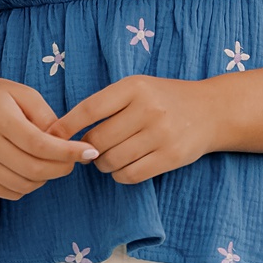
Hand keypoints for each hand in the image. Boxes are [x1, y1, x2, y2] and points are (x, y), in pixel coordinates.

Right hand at [0, 76, 97, 200]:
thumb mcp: (22, 93)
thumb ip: (46, 116)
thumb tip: (66, 142)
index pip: (39, 144)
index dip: (68, 152)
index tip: (90, 152)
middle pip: (33, 169)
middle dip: (62, 168)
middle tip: (76, 159)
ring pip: (23, 185)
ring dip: (47, 178)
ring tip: (53, 161)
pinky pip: (9, 193)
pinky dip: (29, 186)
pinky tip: (33, 169)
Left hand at [49, 76, 223, 184]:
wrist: (212, 110)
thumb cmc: (165, 99)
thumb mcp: (138, 88)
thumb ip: (105, 104)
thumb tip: (61, 132)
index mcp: (135, 87)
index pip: (89, 110)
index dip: (66, 126)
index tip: (51, 137)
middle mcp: (148, 109)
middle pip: (97, 141)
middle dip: (89, 149)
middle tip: (95, 148)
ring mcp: (161, 134)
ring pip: (110, 161)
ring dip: (104, 164)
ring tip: (113, 155)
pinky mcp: (170, 157)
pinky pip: (129, 175)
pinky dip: (120, 175)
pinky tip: (127, 165)